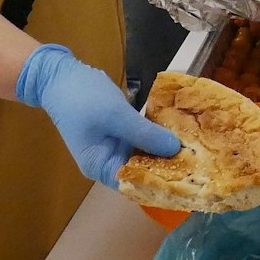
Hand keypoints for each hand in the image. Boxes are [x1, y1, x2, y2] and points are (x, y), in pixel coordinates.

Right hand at [16, 44, 180, 187]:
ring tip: (195, 147)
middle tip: (199, 159)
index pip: (135, 184)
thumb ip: (145, 134)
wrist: (60, 75)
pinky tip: (177, 131)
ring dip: (163, 149)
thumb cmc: (84, 99)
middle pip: (141, 171)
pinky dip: (155, 136)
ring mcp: (113, 146)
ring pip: (143, 154)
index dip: (161, 181)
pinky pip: (141, 139)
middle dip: (166, 165)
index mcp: (100, 167)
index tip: (190, 175)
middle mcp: (107, 162)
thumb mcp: (117, 117)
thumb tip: (175, 150)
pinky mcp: (119, 132)